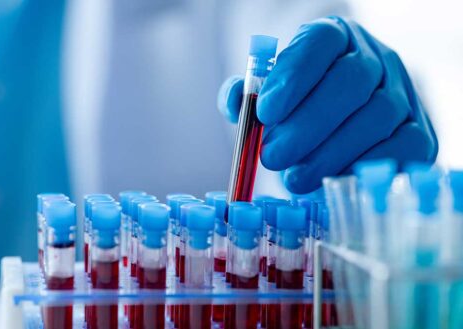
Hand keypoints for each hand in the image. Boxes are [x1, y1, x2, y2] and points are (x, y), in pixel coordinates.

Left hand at [218, 16, 437, 193]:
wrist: (340, 126)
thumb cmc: (297, 109)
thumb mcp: (268, 96)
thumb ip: (247, 96)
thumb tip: (235, 101)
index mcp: (336, 37)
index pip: (320, 42)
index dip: (293, 76)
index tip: (265, 112)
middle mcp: (376, 59)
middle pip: (351, 82)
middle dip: (307, 125)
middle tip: (272, 156)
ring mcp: (404, 94)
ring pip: (376, 117)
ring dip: (329, 154)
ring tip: (293, 179)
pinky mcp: (420, 132)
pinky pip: (402, 149)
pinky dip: (362, 168)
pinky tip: (330, 181)